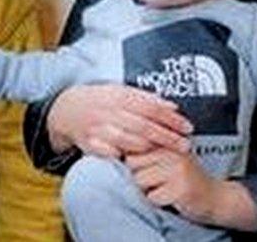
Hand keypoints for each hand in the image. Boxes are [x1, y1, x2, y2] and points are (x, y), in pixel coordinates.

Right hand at [47, 85, 192, 157]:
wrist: (68, 109)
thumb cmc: (102, 100)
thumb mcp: (122, 92)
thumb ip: (147, 99)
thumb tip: (173, 106)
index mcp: (120, 96)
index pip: (151, 107)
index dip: (171, 118)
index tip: (188, 127)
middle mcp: (110, 112)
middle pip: (144, 126)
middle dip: (167, 137)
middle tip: (185, 145)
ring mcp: (99, 129)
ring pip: (129, 141)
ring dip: (151, 149)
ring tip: (168, 154)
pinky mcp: (90, 144)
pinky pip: (112, 154)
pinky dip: (126, 157)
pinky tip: (141, 163)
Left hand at [125, 148, 220, 222]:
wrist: (215, 196)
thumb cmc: (184, 176)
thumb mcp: (168, 154)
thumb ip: (145, 146)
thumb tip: (112, 142)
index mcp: (168, 139)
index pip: (134, 143)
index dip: (131, 157)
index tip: (136, 162)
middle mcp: (173, 150)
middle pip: (132, 163)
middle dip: (139, 175)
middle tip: (159, 178)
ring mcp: (178, 168)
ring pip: (140, 181)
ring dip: (148, 189)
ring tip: (165, 186)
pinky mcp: (181, 188)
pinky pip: (152, 197)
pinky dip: (158, 201)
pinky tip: (172, 196)